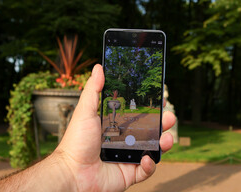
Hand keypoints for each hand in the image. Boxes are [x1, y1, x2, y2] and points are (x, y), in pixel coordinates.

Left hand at [55, 64, 175, 190]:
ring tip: (166, 138)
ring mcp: (128, 157)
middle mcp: (124, 140)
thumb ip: (93, 90)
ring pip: (153, 149)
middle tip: (169, 117)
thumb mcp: (85, 112)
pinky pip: (146, 170)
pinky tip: (146, 159)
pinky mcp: (130, 173)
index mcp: (116, 125)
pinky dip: (150, 165)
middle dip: (162, 123)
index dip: (150, 108)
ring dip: (163, 142)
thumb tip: (99, 67)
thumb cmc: (76, 142)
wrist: (72, 173)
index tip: (159, 99)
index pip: (137, 114)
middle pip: (150, 130)